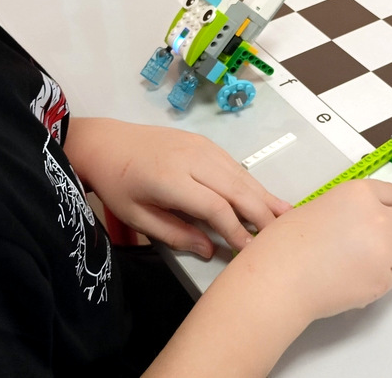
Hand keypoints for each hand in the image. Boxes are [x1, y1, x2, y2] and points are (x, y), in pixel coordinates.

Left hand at [63, 118, 290, 257]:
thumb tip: (210, 249)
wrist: (106, 143)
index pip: (215, 206)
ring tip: (286, 217)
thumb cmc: (117, 184)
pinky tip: (265, 198)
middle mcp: (192, 159)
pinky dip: (252, 183)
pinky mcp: (204, 142)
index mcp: (170, 179)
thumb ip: (175, 234)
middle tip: (280, 236)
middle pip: (236, 189)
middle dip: (260, 214)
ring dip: (263, 196)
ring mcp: (201, 147)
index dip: (236, 229)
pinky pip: (234, 165)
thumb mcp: (138, 217)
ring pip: (240, 175)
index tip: (250, 250)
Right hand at [232, 179, 391, 321]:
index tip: (383, 216)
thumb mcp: (319, 208)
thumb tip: (365, 220)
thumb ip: (350, 210)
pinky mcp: (382, 281)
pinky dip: (380, 279)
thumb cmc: (286, 245)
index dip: (387, 208)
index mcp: (360, 194)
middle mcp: (378, 218)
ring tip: (367, 262)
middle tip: (380, 241)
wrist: (279, 278)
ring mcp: (384, 251)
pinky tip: (355, 278)